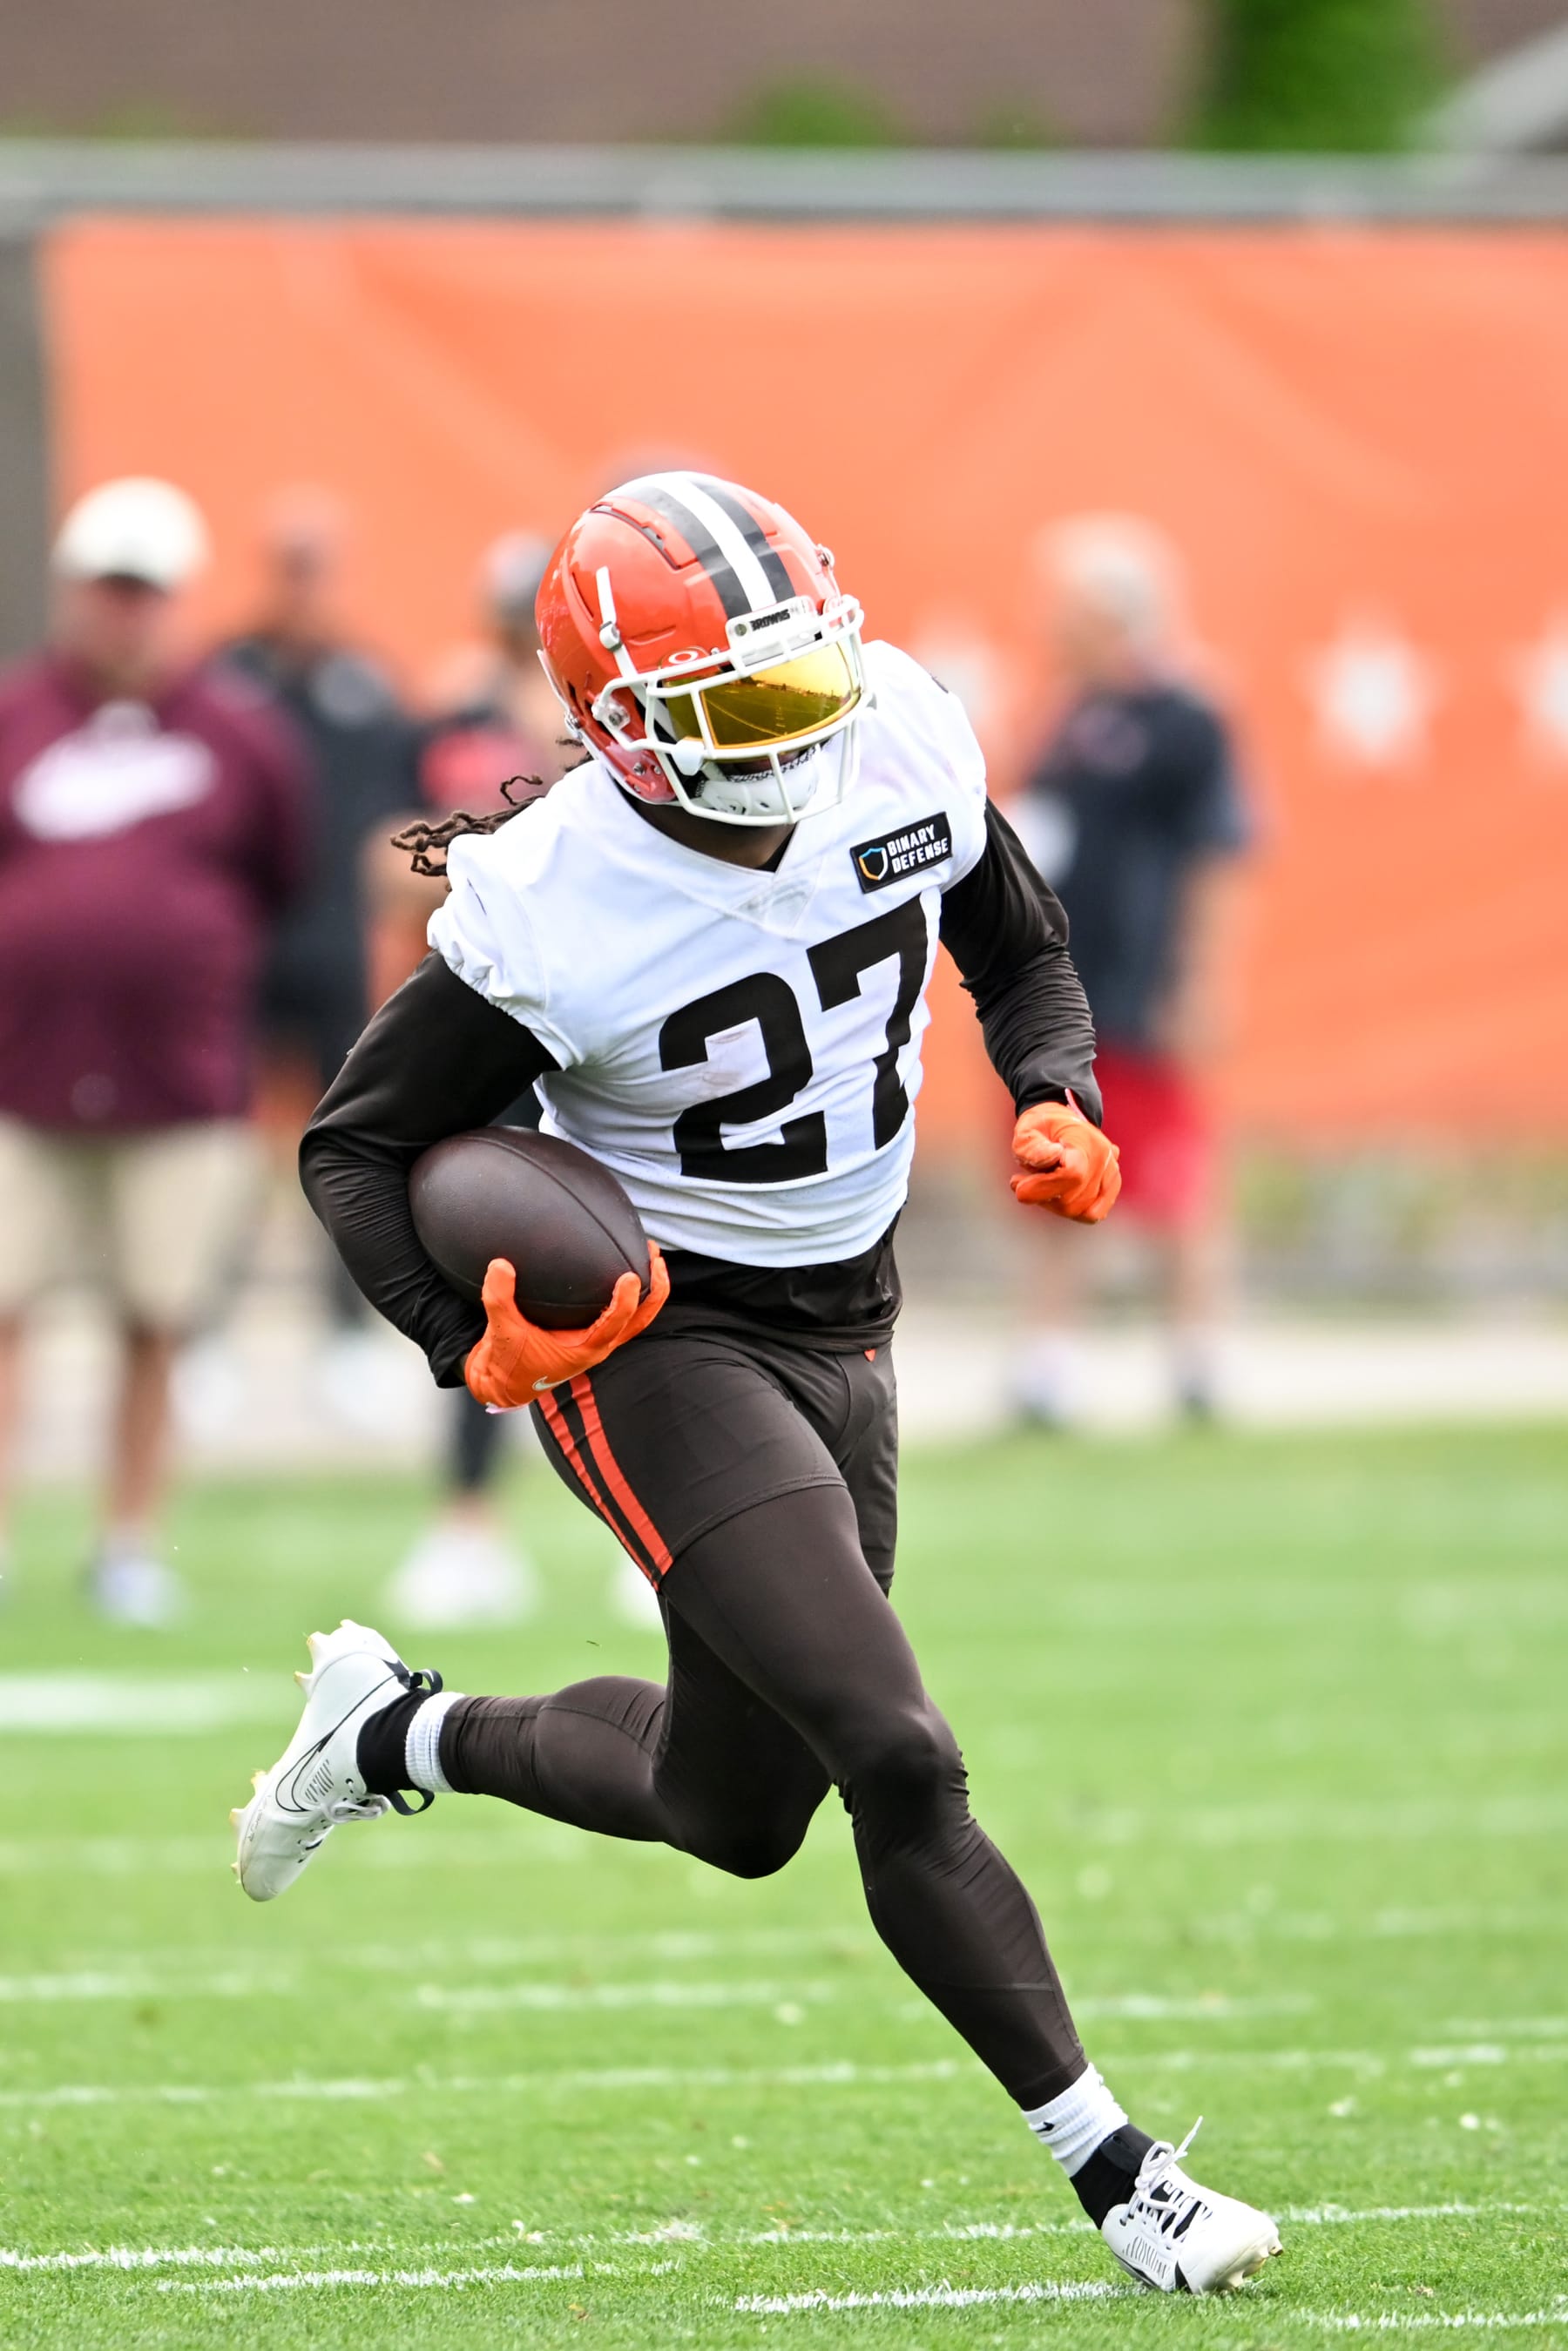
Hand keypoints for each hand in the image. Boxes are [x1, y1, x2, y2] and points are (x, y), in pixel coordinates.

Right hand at [464, 1242, 668, 1408]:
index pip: (616, 1323)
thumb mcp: (502, 1330)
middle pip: (640, 1319)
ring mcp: (597, 1341)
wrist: (503, 1383)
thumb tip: (500, 1265)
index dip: (627, 1300)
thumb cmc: (508, 1363)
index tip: (630, 1275)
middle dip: (655, 1289)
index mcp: (585, 1349)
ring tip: (650, 1257)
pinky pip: (620, 1314)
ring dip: (648, 1291)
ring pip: (636, 1318)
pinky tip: (620, 1269)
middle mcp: (598, 1346)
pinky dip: (628, 1295)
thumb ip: (499, 1298)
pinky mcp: (589, 1335)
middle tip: (655, 1257)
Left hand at [1010, 1099, 1121, 1223]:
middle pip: (1071, 1198)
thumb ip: (1032, 1146)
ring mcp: (1110, 1173)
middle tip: (1020, 1181)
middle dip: (1040, 1195)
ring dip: (1052, 1203)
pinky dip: (1071, 1210)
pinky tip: (1056, 1196)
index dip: (1042, 1186)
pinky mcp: (1111, 1186)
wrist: (1062, 1120)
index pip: (1072, 1175)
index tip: (1017, 1183)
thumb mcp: (1026, 1129)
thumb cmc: (1042, 1126)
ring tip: (1038, 1185)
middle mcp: (1103, 1159)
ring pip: (1078, 1210)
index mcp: (1085, 1141)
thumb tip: (1051, 1158)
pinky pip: (1093, 1214)